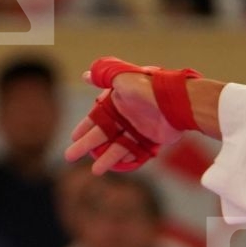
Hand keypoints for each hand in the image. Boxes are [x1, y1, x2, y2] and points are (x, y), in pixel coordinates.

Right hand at [64, 71, 184, 173]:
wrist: (175, 102)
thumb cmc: (147, 87)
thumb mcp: (121, 77)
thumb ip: (103, 76)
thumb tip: (84, 75)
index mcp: (118, 100)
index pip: (97, 116)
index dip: (84, 127)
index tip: (73, 137)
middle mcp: (127, 115)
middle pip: (103, 133)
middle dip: (86, 145)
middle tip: (70, 156)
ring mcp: (139, 129)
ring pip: (118, 146)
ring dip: (106, 158)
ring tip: (95, 171)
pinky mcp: (151, 140)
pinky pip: (135, 153)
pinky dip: (126, 161)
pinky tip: (115, 168)